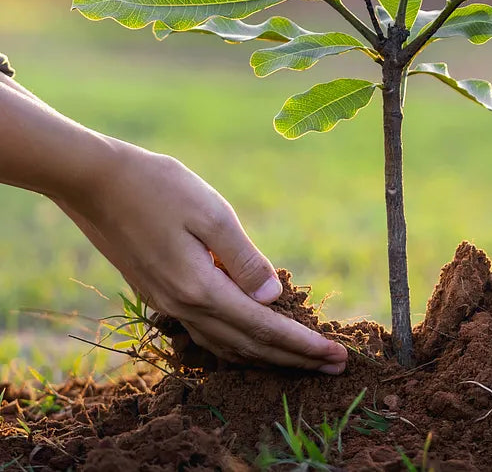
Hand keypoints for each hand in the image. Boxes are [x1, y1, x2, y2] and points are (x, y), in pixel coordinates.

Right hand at [57, 142, 347, 373]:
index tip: (337, 355)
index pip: (263, 328)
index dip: (303, 345)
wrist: (96, 183)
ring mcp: (168, 304)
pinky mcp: (160, 294)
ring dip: (268, 356)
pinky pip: (207, 334)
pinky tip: (251, 339)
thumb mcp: (211, 214)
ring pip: (227, 345)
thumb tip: (273, 297)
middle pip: (249, 346)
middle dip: (295, 359)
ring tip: (303, 359)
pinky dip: (238, 344)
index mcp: (200, 288)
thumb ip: (244, 259)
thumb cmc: (159, 188)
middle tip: (336, 365)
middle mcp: (183, 306)